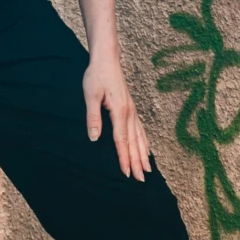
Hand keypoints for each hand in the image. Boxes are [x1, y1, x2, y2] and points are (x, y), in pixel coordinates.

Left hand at [83, 53, 152, 180]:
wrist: (107, 59)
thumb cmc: (97, 76)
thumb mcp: (90, 94)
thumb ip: (93, 116)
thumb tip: (94, 138)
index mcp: (119, 111)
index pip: (121, 140)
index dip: (124, 158)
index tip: (126, 173)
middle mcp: (129, 113)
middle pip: (134, 142)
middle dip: (137, 162)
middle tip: (141, 180)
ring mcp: (133, 111)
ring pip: (140, 137)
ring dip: (143, 155)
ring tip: (148, 170)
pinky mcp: (132, 108)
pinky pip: (141, 129)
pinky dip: (144, 142)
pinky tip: (146, 150)